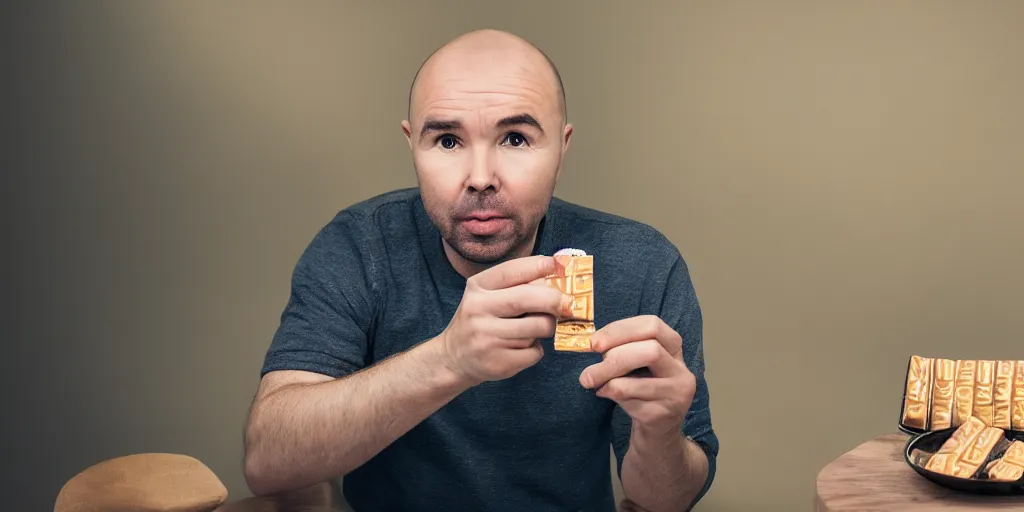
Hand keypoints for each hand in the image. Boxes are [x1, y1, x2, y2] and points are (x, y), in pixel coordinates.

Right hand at [440, 255, 572, 385]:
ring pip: (536, 328)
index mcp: (477, 287)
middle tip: (568, 303)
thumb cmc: (480, 321)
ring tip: (536, 328)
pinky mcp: (498, 362)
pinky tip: (522, 347)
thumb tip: (557, 277)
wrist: (454, 358)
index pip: (511, 271)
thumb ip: (516, 285)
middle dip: (554, 299)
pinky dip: (536, 349)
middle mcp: (478, 310)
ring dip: (545, 327)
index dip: (538, 266)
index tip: (558, 266)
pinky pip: (534, 352)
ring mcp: (487, 338)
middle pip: (526, 299)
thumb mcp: (488, 295)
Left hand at [579, 315, 695, 437]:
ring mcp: (676, 395)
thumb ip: (623, 348)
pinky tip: (604, 394)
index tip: (595, 343)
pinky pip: (630, 402)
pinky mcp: (663, 416)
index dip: (620, 330)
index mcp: (674, 348)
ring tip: (591, 381)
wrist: (657, 433)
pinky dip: (611, 395)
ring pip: (637, 380)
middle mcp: (681, 370)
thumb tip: (593, 343)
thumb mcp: (636, 364)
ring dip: (606, 379)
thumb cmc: (641, 390)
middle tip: (589, 368)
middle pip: (650, 351)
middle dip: (613, 357)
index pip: (652, 325)